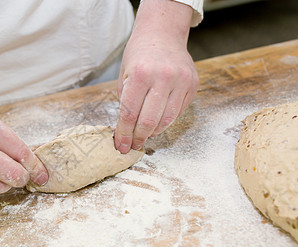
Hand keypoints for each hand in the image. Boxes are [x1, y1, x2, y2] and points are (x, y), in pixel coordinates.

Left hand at [114, 0, 198, 153]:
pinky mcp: (192, 85)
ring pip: (166, 120)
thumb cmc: (139, 55)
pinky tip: (157, 122)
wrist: (162, 34)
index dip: (124, 134)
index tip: (121, 146)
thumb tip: (125, 132)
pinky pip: (178, 112)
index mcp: (140, 74)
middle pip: (149, 121)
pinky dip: (165, 121)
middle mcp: (162, 77)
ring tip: (144, 135)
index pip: (129, 113)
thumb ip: (125, 102)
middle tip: (132, 145)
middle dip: (138, 138)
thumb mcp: (124, 75)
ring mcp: (181, 81)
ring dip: (153, 133)